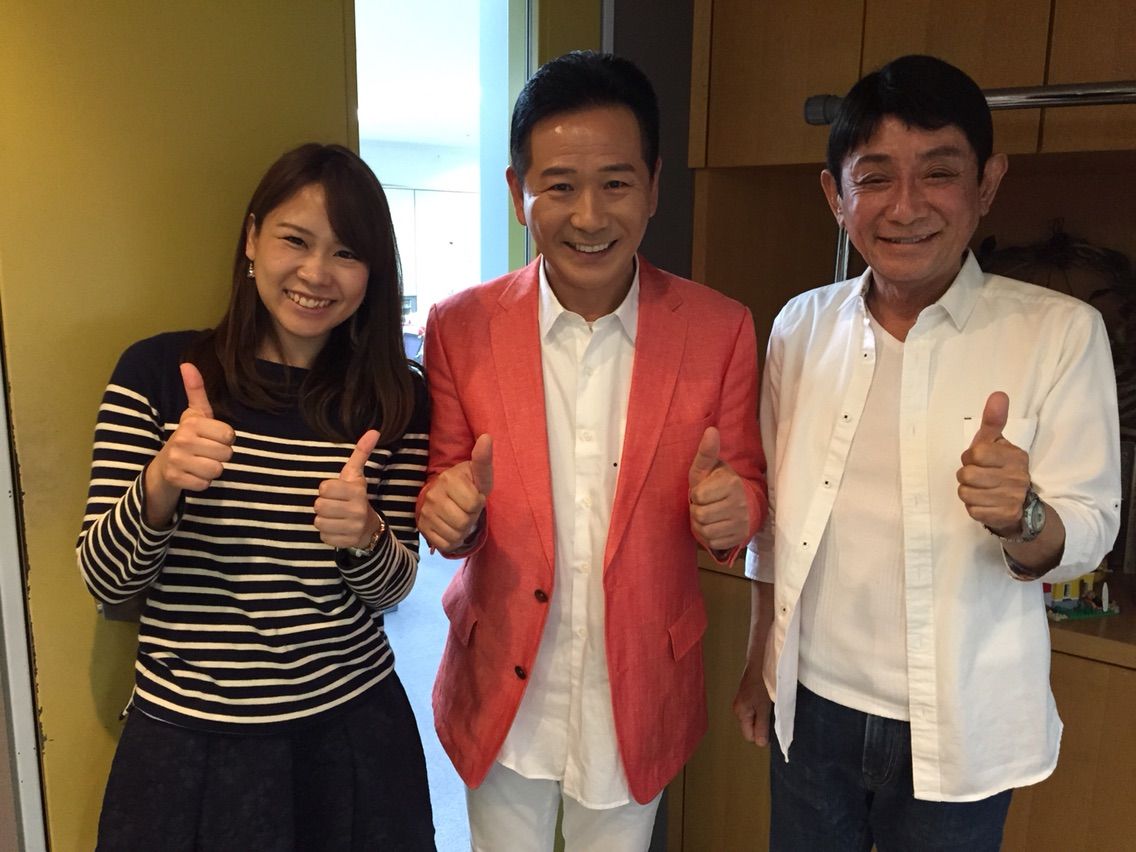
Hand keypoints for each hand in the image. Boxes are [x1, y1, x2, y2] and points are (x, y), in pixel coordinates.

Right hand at [144, 363, 234, 525]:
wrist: (163, 466)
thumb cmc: (187, 437)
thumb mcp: (194, 414)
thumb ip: (196, 390)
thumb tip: (187, 363)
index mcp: (191, 423)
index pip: (229, 434)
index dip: (225, 438)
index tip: (212, 437)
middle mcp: (182, 440)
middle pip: (226, 454)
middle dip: (220, 455)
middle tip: (206, 452)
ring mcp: (177, 461)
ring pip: (217, 470)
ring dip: (212, 469)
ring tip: (200, 463)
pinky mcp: (176, 479)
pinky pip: (205, 484)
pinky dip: (202, 482)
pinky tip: (193, 474)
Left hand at [314, 429, 382, 548]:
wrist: (369, 527)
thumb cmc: (355, 497)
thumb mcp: (356, 475)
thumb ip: (361, 453)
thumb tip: (374, 431)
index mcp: (357, 492)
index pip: (324, 488)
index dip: (326, 489)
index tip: (336, 492)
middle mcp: (356, 510)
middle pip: (319, 506)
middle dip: (323, 505)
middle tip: (335, 505)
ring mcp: (352, 528)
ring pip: (319, 522)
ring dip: (324, 520)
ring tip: (335, 517)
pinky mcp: (345, 542)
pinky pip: (323, 536)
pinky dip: (327, 533)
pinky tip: (337, 528)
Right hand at [418, 434, 492, 551]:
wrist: (448, 497)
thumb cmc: (470, 485)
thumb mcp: (481, 475)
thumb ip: (483, 459)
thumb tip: (486, 437)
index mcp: (449, 479)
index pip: (474, 504)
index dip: (479, 503)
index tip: (474, 496)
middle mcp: (433, 494)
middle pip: (464, 522)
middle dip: (471, 518)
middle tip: (466, 509)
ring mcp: (425, 512)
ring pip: (455, 535)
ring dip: (463, 531)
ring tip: (459, 517)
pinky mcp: (422, 527)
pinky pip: (445, 544)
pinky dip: (453, 541)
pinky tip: (451, 528)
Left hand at [688, 427, 749, 551]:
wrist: (739, 504)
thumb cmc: (715, 483)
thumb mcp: (707, 467)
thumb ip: (706, 452)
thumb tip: (711, 430)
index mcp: (731, 483)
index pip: (698, 496)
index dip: (696, 495)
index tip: (703, 492)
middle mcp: (739, 503)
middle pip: (700, 515)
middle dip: (697, 511)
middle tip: (705, 505)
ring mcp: (741, 522)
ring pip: (706, 531)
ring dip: (701, 525)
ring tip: (708, 515)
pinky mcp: (740, 537)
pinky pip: (713, 542)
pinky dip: (709, 537)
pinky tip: (714, 526)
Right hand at [732, 661, 771, 746]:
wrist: (760, 662)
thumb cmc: (762, 684)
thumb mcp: (764, 707)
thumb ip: (761, 726)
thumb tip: (760, 744)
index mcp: (740, 713)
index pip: (749, 736)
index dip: (761, 735)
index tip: (772, 727)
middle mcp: (738, 709)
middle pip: (750, 727)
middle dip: (761, 725)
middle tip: (772, 715)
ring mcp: (741, 701)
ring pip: (753, 718)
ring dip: (762, 716)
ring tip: (770, 706)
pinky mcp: (746, 695)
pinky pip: (754, 709)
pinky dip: (761, 708)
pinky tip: (767, 699)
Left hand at [957, 391, 1030, 535]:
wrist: (1020, 506)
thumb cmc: (999, 468)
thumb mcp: (996, 443)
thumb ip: (994, 420)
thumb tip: (998, 394)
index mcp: (1015, 456)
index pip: (976, 453)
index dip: (970, 457)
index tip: (978, 460)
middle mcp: (1017, 477)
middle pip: (966, 474)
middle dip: (966, 475)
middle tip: (978, 477)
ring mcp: (1012, 498)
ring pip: (966, 492)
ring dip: (968, 492)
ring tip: (981, 490)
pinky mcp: (1004, 516)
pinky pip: (972, 510)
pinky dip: (973, 507)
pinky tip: (985, 503)